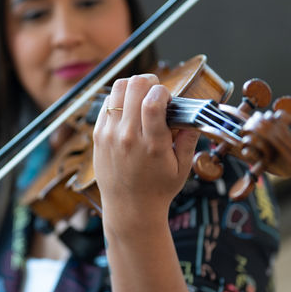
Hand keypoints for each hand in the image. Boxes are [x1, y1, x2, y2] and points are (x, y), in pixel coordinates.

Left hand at [92, 74, 198, 231]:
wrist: (129, 209)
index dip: (163, 91)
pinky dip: (119, 99)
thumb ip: (189, 139)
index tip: (169, 98)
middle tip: (157, 93)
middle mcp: (127, 137)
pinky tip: (128, 110)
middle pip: (134, 87)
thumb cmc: (158, 189)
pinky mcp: (98, 135)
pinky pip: (106, 103)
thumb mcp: (183, 167)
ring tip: (142, 97)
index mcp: (151, 144)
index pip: (153, 101)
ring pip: (117, 89)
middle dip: (150, 83)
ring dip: (133, 87)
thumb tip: (192, 115)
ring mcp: (109, 134)